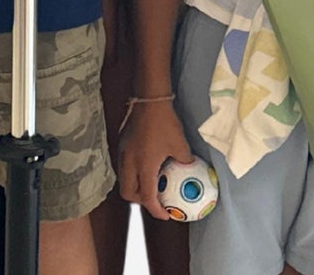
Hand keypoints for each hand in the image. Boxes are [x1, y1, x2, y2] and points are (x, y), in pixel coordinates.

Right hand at [119, 99, 195, 220]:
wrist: (149, 98)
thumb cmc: (165, 122)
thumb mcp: (180, 144)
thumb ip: (185, 161)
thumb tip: (191, 170)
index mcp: (144, 166)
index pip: (147, 197)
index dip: (156, 210)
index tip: (165, 215)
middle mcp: (129, 163)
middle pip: (128, 193)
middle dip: (141, 201)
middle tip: (155, 200)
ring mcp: (123, 153)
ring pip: (124, 180)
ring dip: (135, 187)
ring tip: (150, 185)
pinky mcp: (121, 144)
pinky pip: (123, 167)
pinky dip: (132, 174)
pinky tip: (144, 166)